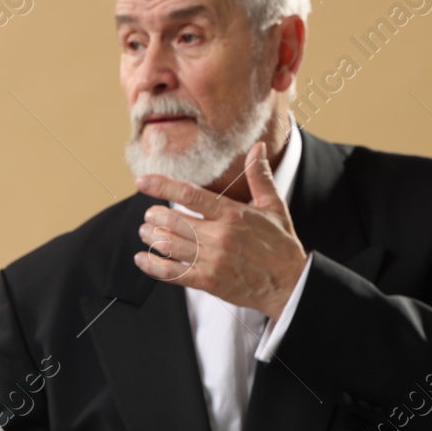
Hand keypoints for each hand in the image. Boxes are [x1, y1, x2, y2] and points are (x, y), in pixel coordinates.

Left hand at [133, 141, 307, 319]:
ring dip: (152, 238)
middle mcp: (220, 236)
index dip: (162, 186)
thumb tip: (257, 146)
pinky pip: (174, 273)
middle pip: (174, 221)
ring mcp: (212, 260)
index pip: (190, 195)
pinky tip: (141, 259)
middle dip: (155, 217)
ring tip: (145, 232)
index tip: (142, 181)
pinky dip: (154, 266)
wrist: (290, 283)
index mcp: (233, 214)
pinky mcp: (209, 282)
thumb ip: (259, 176)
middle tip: (148, 215)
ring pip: (171, 246)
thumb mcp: (274, 206)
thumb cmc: (281, 244)